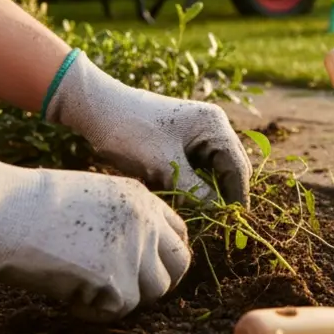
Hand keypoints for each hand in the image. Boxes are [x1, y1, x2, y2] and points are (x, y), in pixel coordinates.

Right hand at [0, 135, 190, 321]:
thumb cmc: (26, 204)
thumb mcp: (90, 196)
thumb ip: (120, 219)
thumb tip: (132, 255)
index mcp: (140, 197)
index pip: (177, 233)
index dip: (162, 256)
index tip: (141, 270)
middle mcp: (146, 220)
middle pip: (179, 265)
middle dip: (154, 282)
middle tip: (120, 290)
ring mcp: (134, 248)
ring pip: (153, 291)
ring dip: (122, 298)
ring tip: (84, 289)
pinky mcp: (115, 277)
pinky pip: (120, 309)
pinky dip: (95, 311)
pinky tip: (68, 297)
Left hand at [45, 49, 251, 206]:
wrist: (96, 108)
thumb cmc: (130, 131)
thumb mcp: (162, 165)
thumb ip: (195, 190)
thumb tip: (219, 213)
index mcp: (214, 126)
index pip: (237, 167)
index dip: (237, 197)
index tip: (233, 224)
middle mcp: (212, 126)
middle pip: (230, 168)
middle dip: (224, 195)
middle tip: (218, 223)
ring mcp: (197, 132)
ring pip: (212, 170)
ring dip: (207, 191)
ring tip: (199, 215)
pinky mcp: (181, 140)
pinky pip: (196, 167)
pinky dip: (192, 184)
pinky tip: (182, 200)